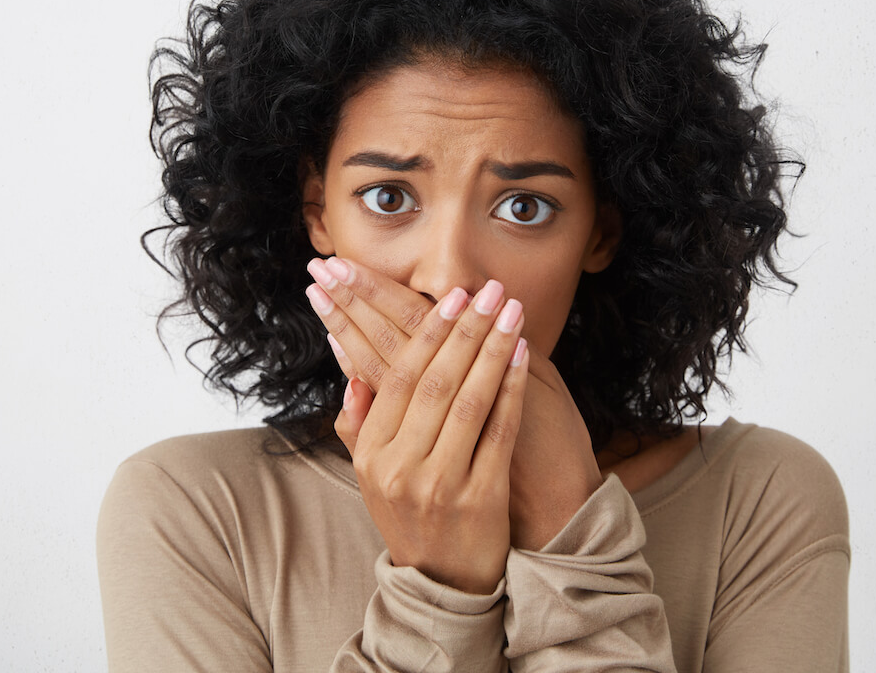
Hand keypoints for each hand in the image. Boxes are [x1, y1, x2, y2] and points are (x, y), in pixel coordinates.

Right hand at [305, 257, 601, 550]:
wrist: (442, 586)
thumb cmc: (410, 517)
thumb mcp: (369, 475)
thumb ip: (358, 423)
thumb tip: (352, 367)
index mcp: (372, 454)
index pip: (396, 378)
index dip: (425, 334)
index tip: (449, 297)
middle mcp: (401, 467)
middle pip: (435, 381)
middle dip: (464, 329)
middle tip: (487, 291)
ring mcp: (441, 484)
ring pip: (469, 400)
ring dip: (493, 348)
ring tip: (511, 311)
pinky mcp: (480, 499)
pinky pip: (499, 430)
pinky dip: (511, 388)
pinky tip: (523, 355)